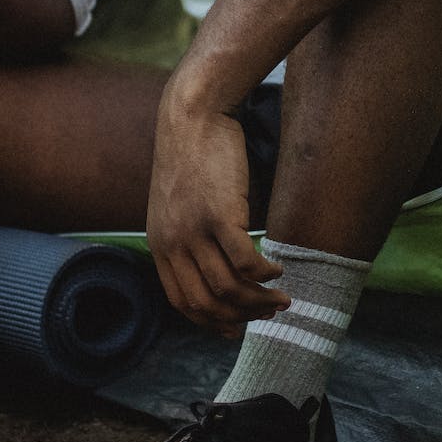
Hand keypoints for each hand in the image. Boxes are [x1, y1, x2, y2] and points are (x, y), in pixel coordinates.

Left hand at [146, 86, 287, 336]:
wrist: (193, 114)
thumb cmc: (193, 153)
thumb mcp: (177, 202)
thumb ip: (188, 235)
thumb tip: (217, 263)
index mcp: (160, 244)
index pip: (182, 303)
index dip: (212, 322)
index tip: (237, 328)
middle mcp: (173, 243)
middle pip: (208, 303)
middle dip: (241, 318)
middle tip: (269, 314)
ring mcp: (195, 230)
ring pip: (229, 288)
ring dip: (259, 301)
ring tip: (281, 298)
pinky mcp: (220, 214)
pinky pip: (246, 261)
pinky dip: (265, 274)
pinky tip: (279, 270)